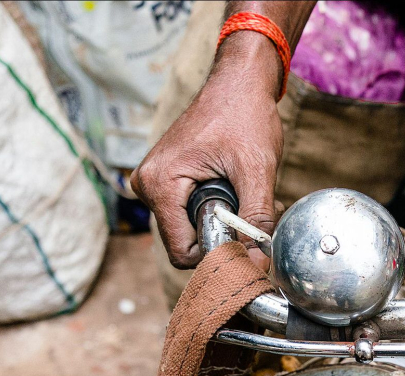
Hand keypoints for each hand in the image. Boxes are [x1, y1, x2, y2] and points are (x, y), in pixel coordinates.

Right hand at [131, 34, 283, 268]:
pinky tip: (235, 190)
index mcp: (159, 184)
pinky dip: (216, 211)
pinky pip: (189, 214)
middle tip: (253, 210)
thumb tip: (257, 262)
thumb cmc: (244, 115)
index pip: (183, 253)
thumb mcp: (257, 170)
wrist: (238, 83)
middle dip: (224, 236)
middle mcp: (147, 186)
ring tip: (244, 194)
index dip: (218, 255)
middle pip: (187, 244)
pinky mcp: (166, 182)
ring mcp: (154, 184)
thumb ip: (256, 219)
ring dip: (222, 224)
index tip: (248, 242)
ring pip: (190, 230)